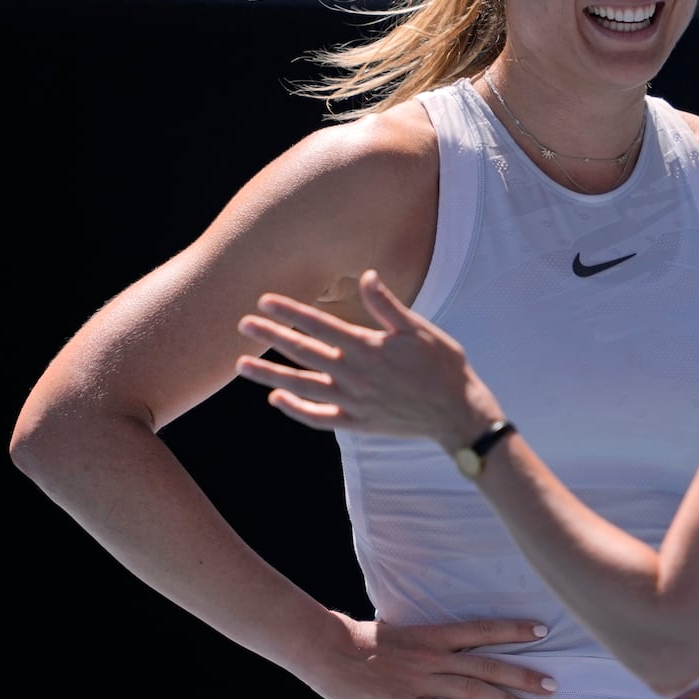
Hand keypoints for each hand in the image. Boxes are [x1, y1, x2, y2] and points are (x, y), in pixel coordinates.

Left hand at [235, 271, 501, 446]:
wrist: (458, 413)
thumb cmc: (443, 365)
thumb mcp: (419, 329)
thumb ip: (387, 305)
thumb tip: (366, 275)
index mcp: (367, 346)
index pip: (319, 324)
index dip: (289, 312)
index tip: (264, 302)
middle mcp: (353, 374)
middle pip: (303, 352)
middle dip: (270, 338)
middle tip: (242, 326)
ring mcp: (352, 401)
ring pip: (301, 386)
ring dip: (269, 375)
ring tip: (241, 366)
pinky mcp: (357, 423)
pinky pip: (318, 418)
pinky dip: (295, 410)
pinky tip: (276, 401)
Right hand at [297, 610, 556, 698]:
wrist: (330, 650)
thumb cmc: (360, 641)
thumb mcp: (400, 634)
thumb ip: (424, 641)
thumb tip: (438, 642)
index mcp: (434, 635)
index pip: (482, 629)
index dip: (513, 629)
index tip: (542, 629)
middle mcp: (435, 655)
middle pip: (488, 664)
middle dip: (522, 674)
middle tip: (552, 684)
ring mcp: (422, 679)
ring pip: (473, 690)